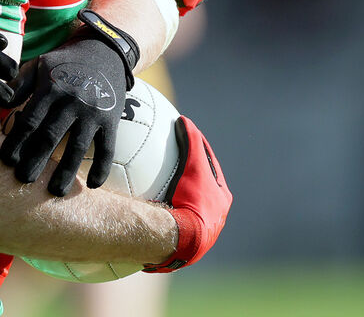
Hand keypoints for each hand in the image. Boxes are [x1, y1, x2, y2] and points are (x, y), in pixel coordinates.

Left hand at [0, 15, 133, 196]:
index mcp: (51, 88)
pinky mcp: (111, 119)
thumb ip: (19, 85)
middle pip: (51, 136)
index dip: (17, 141)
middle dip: (35, 160)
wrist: (105, 50)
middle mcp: (72, 100)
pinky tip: (94, 186)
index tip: (6, 161)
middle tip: (23, 180)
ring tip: (55, 191)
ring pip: (78, 147)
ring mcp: (93, 111)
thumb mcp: (39, 65)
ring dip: (66, 171)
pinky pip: (107, 147)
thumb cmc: (64, 62)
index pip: (30, 119)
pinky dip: (102, 167)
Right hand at [144, 116, 231, 272]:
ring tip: (153, 185)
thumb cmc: (192, 200)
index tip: (186, 138)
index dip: (199, 151)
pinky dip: (160, 211)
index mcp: (221, 199)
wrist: (184, 240)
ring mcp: (198, 231)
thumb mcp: (194, 165)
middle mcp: (214, 216)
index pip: (211, 168)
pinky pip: (170, 220)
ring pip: (186, 207)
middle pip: (200, 189)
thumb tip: (185, 120)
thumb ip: (191, 142)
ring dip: (173, 196)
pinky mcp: (181, 241)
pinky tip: (143, 207)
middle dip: (188, 175)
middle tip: (170, 159)